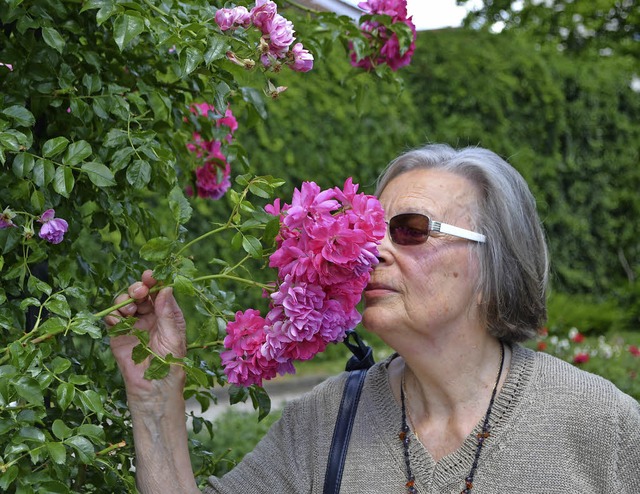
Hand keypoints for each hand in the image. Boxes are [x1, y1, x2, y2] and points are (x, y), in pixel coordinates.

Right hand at [105, 270, 186, 401]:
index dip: (155, 281)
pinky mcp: (118, 335)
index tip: (151, 275)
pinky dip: (112, 314)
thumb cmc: (170, 364)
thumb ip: (168, 313)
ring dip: (125, 299)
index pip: (159, 292)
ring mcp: (133, 325)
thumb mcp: (174, 336)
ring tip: (130, 308)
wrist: (154, 388)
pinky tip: (118, 319)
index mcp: (167, 314)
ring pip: (125, 303)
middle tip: (140, 291)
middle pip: (140, 294)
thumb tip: (165, 288)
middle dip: (138, 288)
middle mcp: (150, 316)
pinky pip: (112, 319)